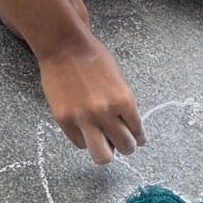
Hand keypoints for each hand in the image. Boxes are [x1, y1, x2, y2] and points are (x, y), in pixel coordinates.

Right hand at [38, 36, 145, 163]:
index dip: (138, 138)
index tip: (137, 140)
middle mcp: (106, 113)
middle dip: (126, 147)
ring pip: (102, 156)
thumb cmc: (94, 59)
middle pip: (125, 148)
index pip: (138, 133)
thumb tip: (132, 133)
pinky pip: (80, 144)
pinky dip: (84, 139)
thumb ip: (126, 107)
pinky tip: (85, 128)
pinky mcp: (64, 120)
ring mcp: (84, 118)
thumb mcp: (119, 82)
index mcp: (124, 101)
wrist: (65, 47)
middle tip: (121, 143)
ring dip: (106, 152)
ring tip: (104, 143)